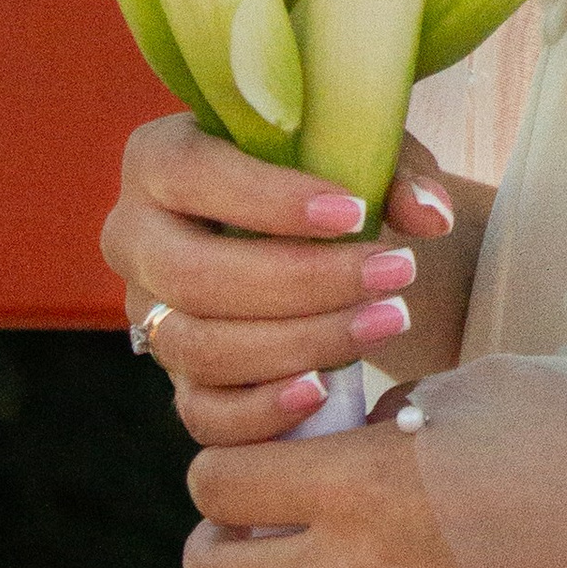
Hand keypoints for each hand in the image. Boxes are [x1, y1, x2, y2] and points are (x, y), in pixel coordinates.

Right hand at [101, 114, 489, 446]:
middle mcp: (135, 237)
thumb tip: (431, 217)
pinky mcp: (177, 378)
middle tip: (394, 273)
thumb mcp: (358, 153)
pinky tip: (323, 389)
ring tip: (387, 320)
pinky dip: (262, 411)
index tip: (354, 213)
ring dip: (300, 342)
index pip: (193, 175)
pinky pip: (202, 414)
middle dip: (302, 282)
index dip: (269, 199)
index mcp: (158, 158)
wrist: (307, 232)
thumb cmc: (325, 175)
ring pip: (201, 347)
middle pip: (194, 275)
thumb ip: (393, 174)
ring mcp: (148, 315)